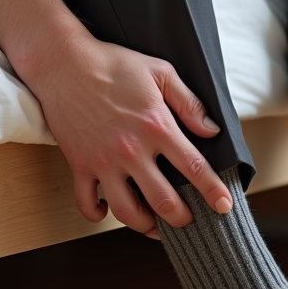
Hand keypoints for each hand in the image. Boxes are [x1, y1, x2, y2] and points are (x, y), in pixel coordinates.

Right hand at [27, 30, 232, 237]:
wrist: (63, 62)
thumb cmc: (113, 64)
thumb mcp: (160, 72)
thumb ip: (189, 103)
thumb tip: (211, 130)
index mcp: (156, 126)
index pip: (194, 167)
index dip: (213, 190)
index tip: (224, 206)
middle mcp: (131, 150)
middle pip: (163, 200)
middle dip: (182, 218)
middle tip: (188, 219)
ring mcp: (103, 161)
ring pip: (126, 211)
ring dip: (144, 225)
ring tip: (154, 225)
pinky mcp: (79, 164)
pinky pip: (86, 202)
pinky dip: (97, 213)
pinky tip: (107, 210)